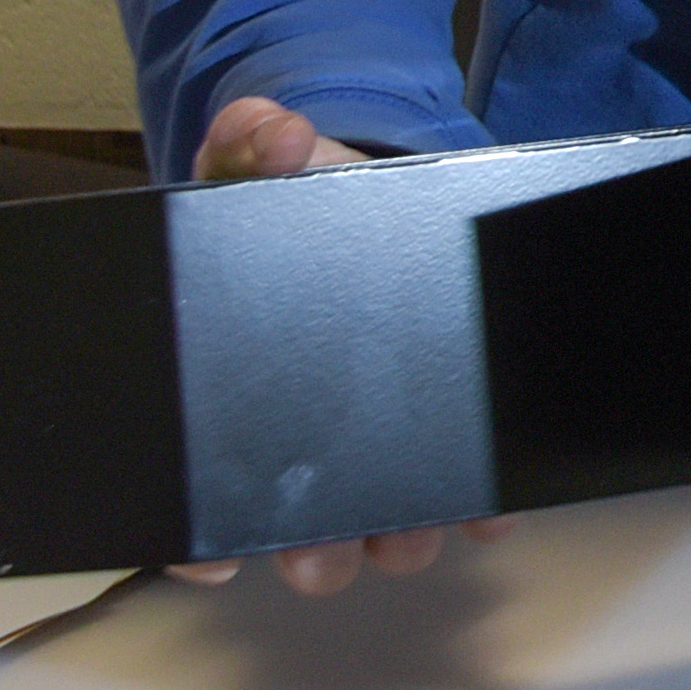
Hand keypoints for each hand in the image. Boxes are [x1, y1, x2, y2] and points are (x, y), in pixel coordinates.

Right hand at [170, 98, 510, 595]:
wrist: (378, 194)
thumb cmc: (301, 199)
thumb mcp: (262, 163)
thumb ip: (253, 141)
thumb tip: (277, 133)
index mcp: (238, 399)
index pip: (202, 496)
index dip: (199, 540)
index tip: (209, 557)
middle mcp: (306, 443)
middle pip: (298, 534)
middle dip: (313, 552)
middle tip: (323, 551)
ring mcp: (380, 447)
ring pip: (382, 528)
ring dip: (395, 540)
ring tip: (411, 533)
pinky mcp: (448, 429)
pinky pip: (466, 490)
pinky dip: (480, 507)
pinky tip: (492, 508)